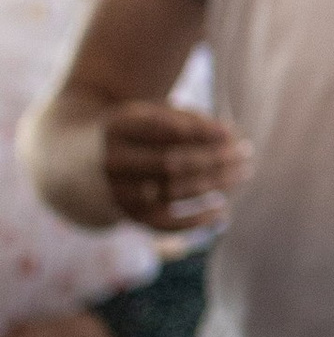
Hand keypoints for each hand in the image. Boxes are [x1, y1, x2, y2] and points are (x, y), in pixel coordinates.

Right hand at [101, 97, 249, 232]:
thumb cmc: (135, 131)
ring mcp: (120, 192)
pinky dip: (197, 220)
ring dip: (214, 184)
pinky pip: (166, 224)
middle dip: (213, 158)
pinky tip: (222, 210)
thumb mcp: (149, 112)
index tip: (229, 131)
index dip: (198, 130)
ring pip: (173, 191)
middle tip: (245, 152)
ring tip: (242, 172)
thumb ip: (183, 117)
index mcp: (117, 127)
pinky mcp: (130, 216)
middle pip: (171, 162)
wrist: (85, 163)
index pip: (160, 127)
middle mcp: (114, 161)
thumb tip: (226, 134)